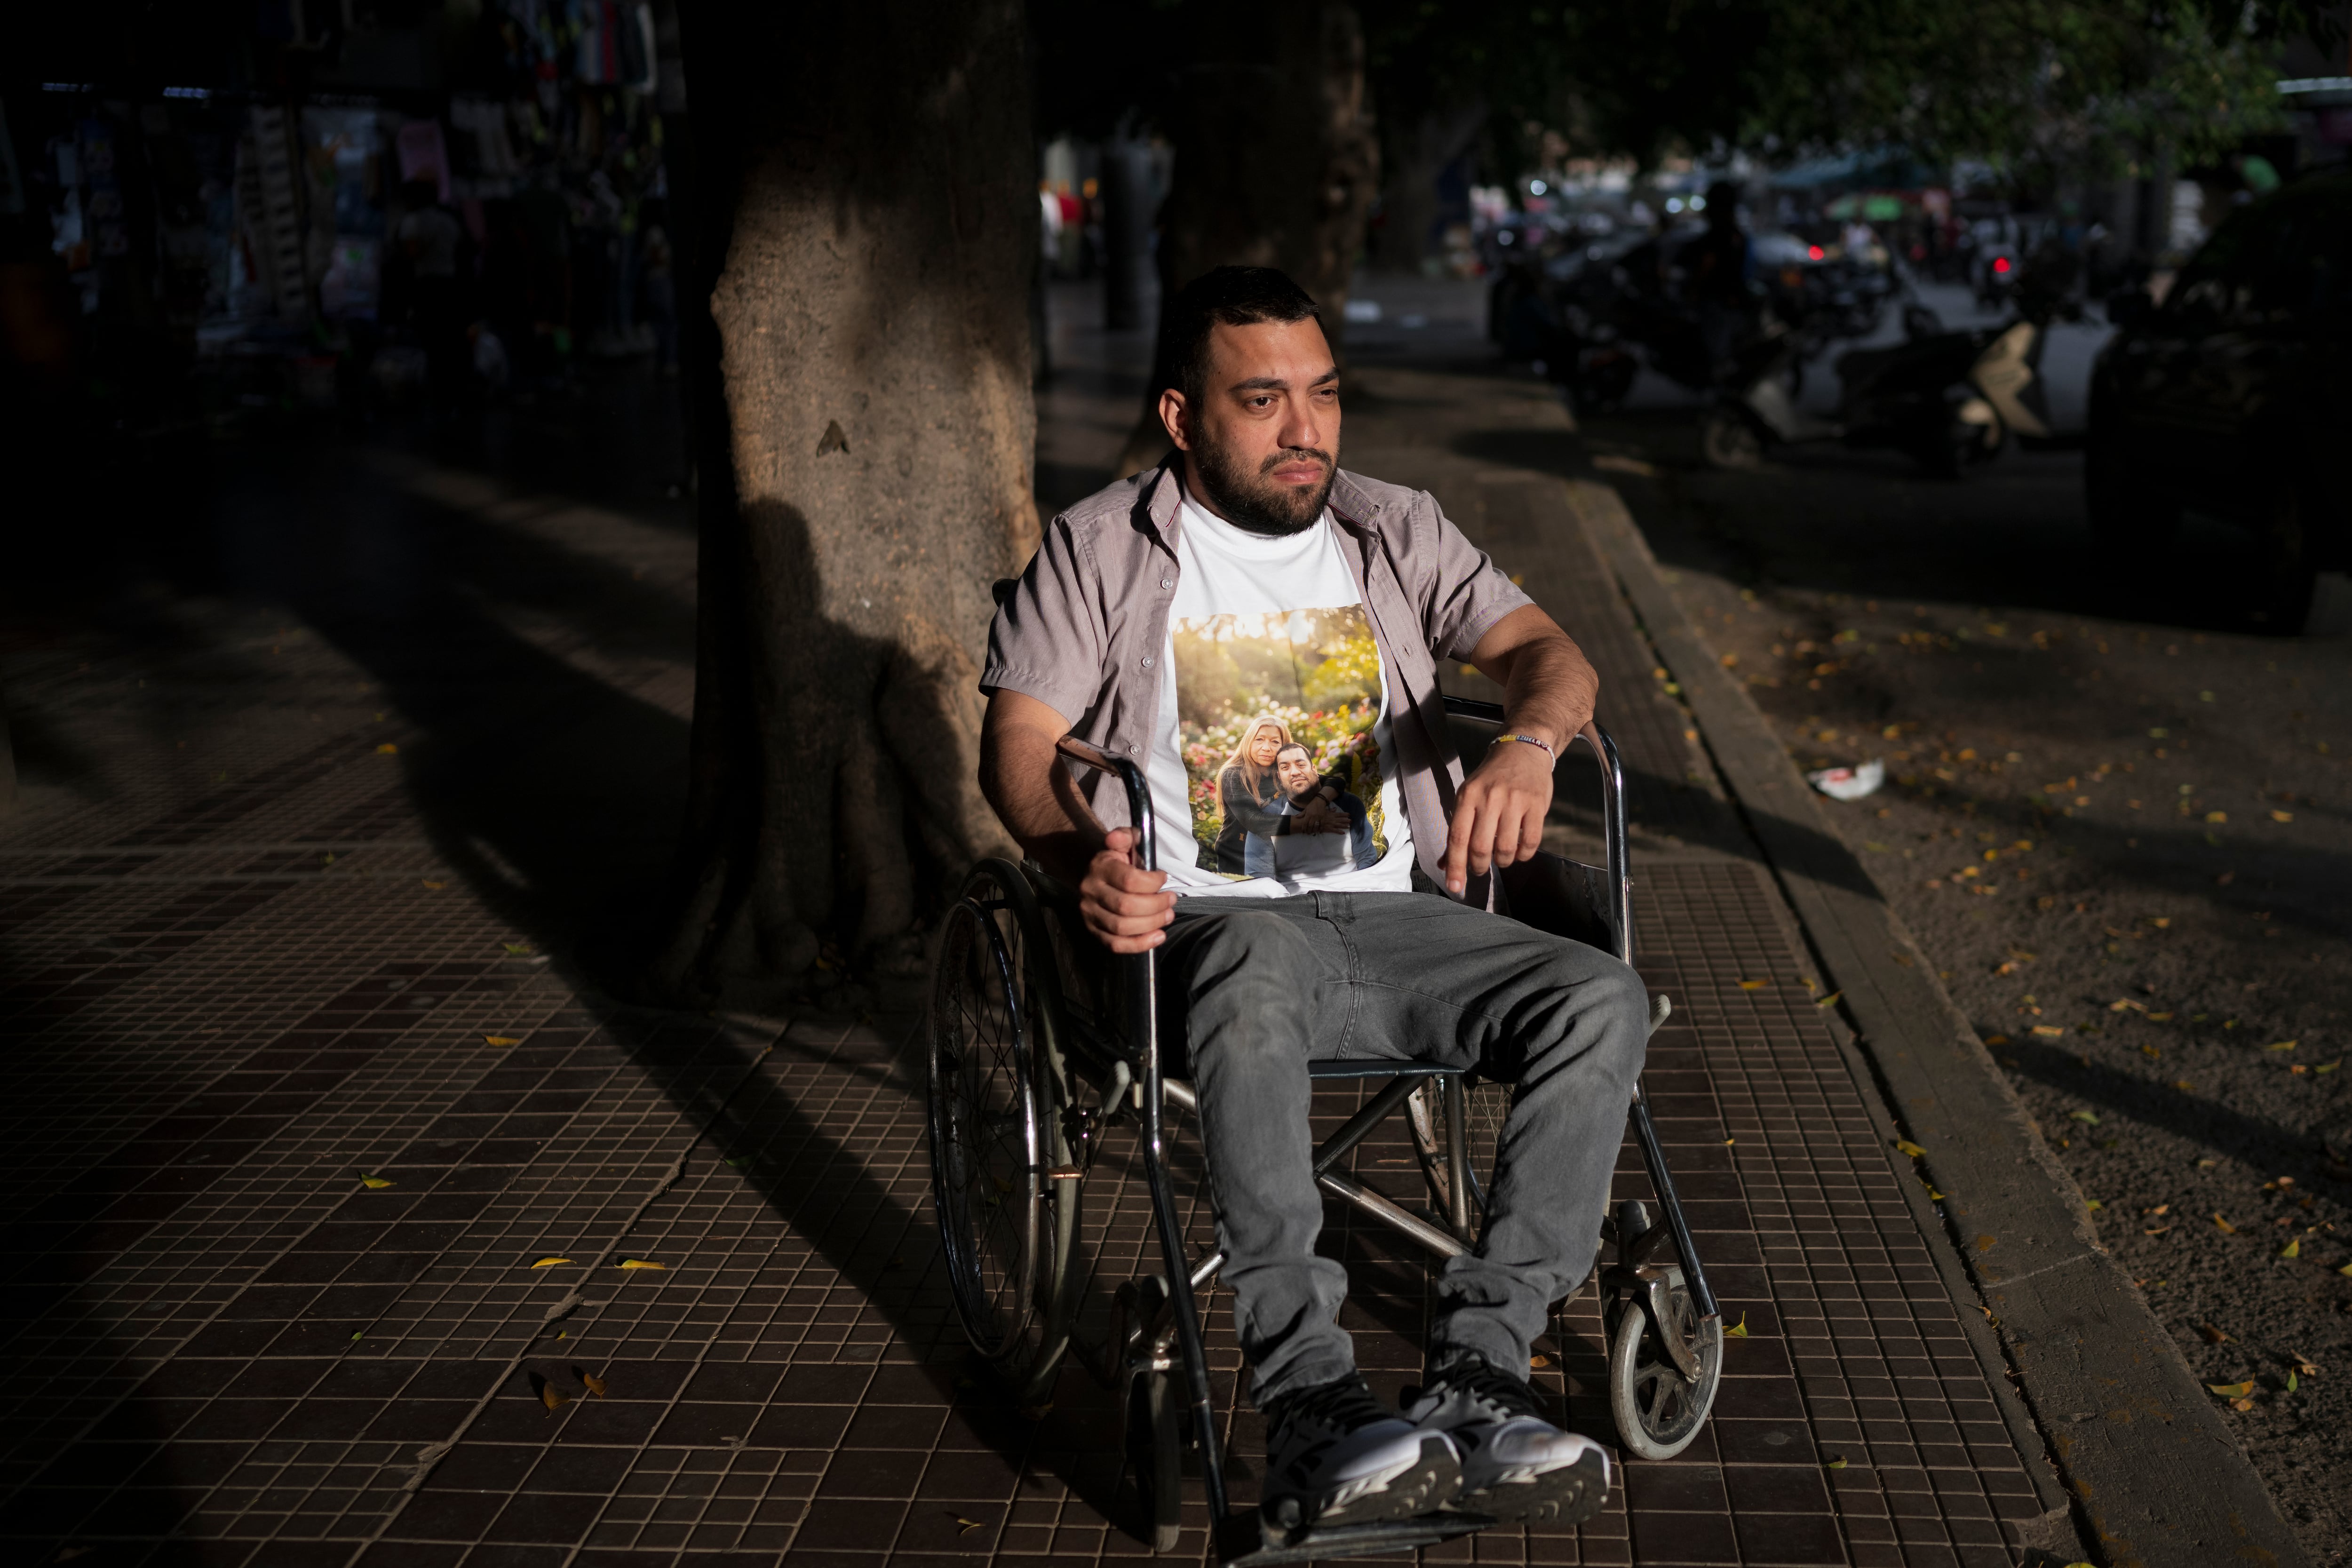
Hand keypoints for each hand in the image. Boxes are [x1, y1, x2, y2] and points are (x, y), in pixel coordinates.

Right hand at [1079, 827, 1175, 952]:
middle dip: (1156, 905)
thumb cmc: (1119, 860)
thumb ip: (1126, 836)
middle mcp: (1091, 892)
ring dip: (1151, 924)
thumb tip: (1117, 837)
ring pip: (1122, 927)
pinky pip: (1116, 944)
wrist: (1099, 876)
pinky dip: (1140, 944)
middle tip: (1172, 900)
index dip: (1152, 882)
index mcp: (1100, 868)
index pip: (1128, 880)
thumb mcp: (1124, 842)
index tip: (1163, 878)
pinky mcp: (1095, 931)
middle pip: (1126, 906)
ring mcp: (1091, 915)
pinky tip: (1158, 936)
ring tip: (1168, 916)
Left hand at [1293, 797, 1337, 834]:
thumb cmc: (1312, 805)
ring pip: (1316, 826)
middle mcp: (1313, 816)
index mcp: (1308, 814)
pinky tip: (1319, 831)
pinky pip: (1322, 824)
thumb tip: (1296, 817)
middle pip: (1310, 826)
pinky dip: (1321, 828)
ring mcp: (1318, 817)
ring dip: (1314, 830)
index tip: (1303, 831)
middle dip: (1308, 830)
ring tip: (1312, 833)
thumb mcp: (1306, 809)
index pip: (1305, 823)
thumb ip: (1301, 814)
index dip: (1304, 828)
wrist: (1320, 801)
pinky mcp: (1323, 817)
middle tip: (1308, 833)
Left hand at [1442, 739, 1553, 895]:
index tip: (1455, 886)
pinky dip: (1523, 855)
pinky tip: (1519, 852)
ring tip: (1501, 858)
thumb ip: (1458, 830)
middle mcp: (1489, 798)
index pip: (1457, 838)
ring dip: (1502, 862)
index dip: (1455, 866)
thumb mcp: (1468, 796)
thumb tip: (1444, 865)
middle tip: (1481, 868)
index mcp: (1468, 796)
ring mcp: (1514, 800)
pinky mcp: (1536, 804)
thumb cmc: (1491, 779)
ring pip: (1506, 848)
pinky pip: (1530, 842)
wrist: (1523, 749)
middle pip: (1481, 847)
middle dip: (1479, 867)